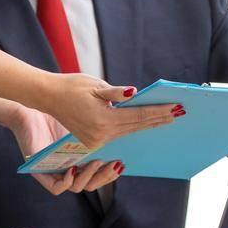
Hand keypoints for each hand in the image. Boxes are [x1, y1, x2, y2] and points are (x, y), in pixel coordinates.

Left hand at [1, 102, 122, 194]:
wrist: (34, 104)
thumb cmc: (60, 109)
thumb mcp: (87, 115)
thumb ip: (106, 120)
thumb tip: (131, 120)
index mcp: (82, 158)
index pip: (101, 174)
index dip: (113, 172)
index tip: (123, 162)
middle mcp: (70, 168)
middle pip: (92, 183)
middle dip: (105, 177)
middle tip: (115, 164)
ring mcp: (56, 171)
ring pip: (77, 188)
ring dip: (89, 178)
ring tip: (97, 161)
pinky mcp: (40, 172)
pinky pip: (56, 187)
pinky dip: (67, 182)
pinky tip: (74, 169)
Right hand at [40, 75, 183, 148]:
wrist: (48, 97)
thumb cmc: (71, 87)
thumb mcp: (95, 86)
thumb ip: (116, 93)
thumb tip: (134, 93)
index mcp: (104, 120)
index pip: (139, 116)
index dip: (159, 112)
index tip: (176, 108)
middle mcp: (101, 135)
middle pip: (137, 126)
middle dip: (158, 119)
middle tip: (179, 112)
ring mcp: (96, 141)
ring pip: (128, 131)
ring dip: (148, 124)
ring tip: (167, 118)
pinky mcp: (92, 141)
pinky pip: (118, 134)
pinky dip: (133, 127)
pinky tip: (145, 123)